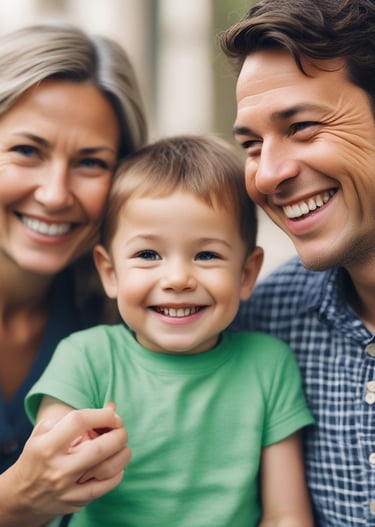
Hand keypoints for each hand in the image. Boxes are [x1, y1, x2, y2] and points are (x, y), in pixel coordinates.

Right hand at [0, 406, 130, 526]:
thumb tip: (109, 408)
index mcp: (47, 446)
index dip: (101, 414)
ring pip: (107, 470)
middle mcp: (58, 468)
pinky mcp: (75, 502)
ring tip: (123, 446)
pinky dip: (116, 474)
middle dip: (118, 434)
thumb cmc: (36, 456)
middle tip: (121, 429)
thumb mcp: (43, 432)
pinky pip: (104, 488)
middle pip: (99, 448)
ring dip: (122, 454)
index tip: (111, 413)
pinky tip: (117, 465)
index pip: (79, 422)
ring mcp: (67, 488)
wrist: (20, 495)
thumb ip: (72, 418)